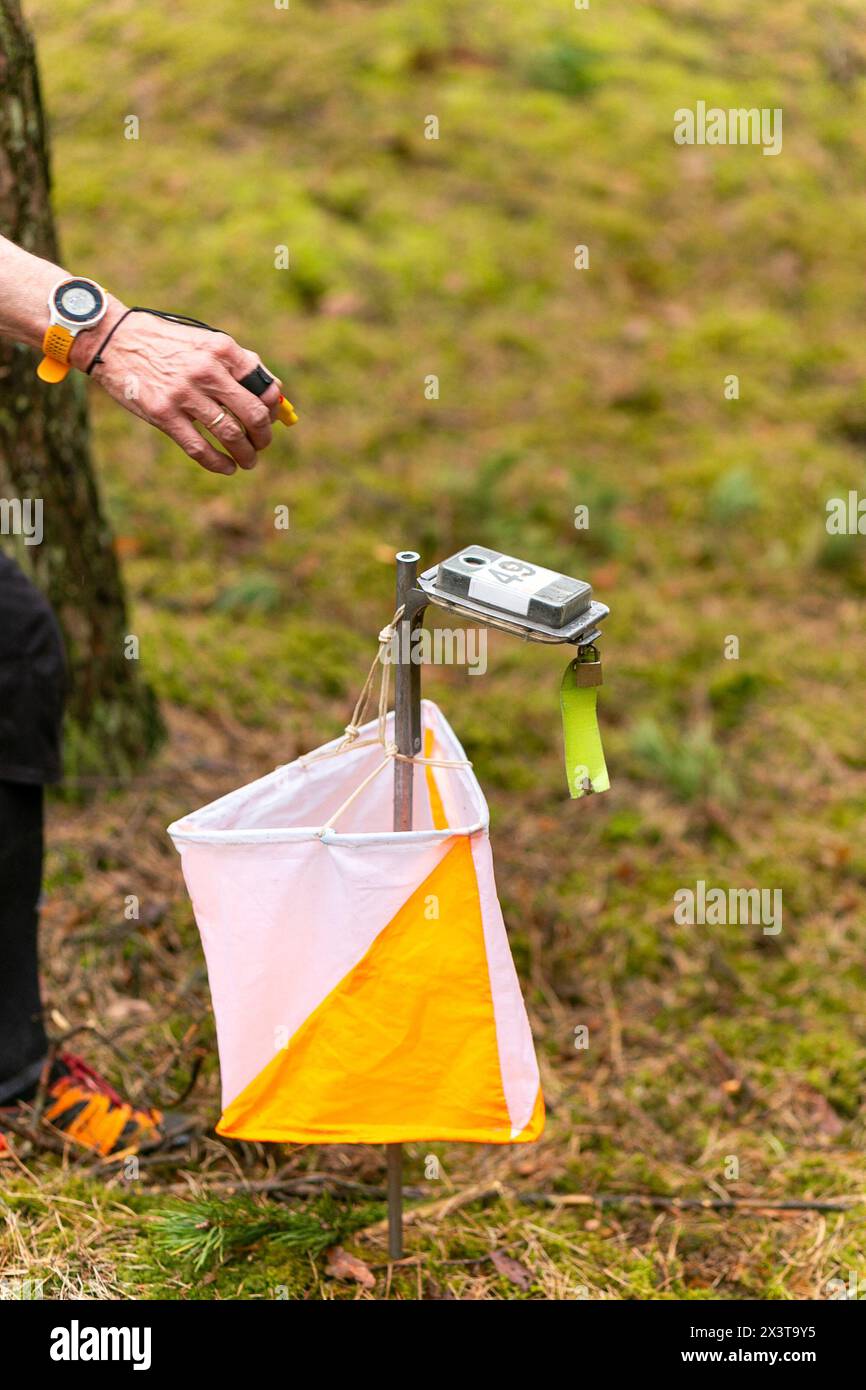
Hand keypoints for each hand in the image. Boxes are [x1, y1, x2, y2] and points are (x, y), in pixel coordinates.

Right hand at [72, 301, 283, 474]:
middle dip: (263, 436)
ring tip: (248, 461)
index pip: (263, 386)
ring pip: (230, 434)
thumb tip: (273, 393)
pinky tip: (226, 467)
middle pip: (252, 414)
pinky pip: (200, 448)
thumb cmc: (164, 342)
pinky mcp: (163, 414)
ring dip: (245, 454)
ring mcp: (184, 393)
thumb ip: (236, 363)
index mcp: (222, 349)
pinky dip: (218, 463)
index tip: (271, 419)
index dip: (273, 409)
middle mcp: (206, 370)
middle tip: (261, 445)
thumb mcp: (203, 341)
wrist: (113, 340)